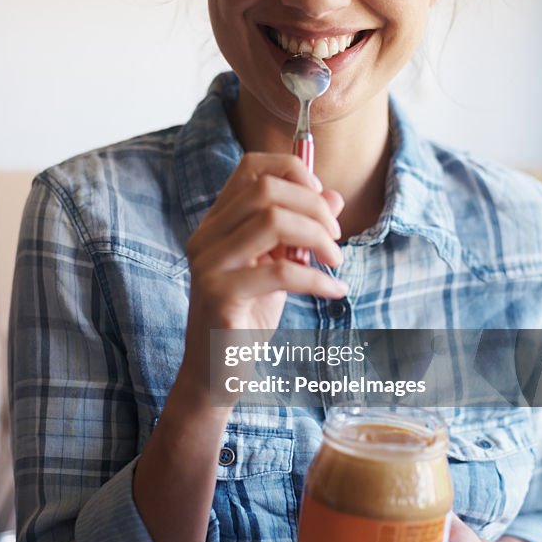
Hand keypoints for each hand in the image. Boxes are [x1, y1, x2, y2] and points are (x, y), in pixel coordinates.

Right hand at [182, 152, 346, 389]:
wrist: (216, 374)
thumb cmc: (247, 318)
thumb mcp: (278, 267)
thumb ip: (299, 232)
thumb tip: (334, 196)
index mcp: (216, 223)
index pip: (250, 167)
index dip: (293, 171)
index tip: (321, 199)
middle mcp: (205, 237)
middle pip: (265, 190)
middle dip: (313, 207)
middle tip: (335, 237)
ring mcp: (208, 265)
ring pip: (271, 220)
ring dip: (316, 236)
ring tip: (335, 261)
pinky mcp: (220, 295)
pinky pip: (279, 271)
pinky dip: (317, 278)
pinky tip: (335, 290)